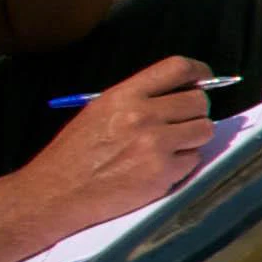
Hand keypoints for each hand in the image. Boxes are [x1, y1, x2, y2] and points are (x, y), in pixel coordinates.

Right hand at [20, 59, 213, 239]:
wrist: (55, 192)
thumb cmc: (74, 153)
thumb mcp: (99, 111)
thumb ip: (139, 99)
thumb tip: (182, 92)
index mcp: (124, 95)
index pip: (177, 68)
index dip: (199, 72)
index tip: (204, 79)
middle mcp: (142, 115)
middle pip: (199, 101)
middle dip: (195, 112)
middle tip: (180, 124)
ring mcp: (155, 144)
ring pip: (205, 130)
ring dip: (193, 138)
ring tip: (168, 147)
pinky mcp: (162, 172)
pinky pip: (194, 160)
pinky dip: (183, 164)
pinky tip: (157, 168)